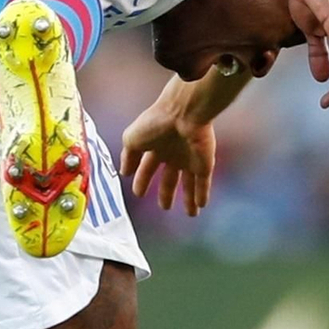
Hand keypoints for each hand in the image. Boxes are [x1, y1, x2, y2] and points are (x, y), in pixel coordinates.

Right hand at [119, 100, 217, 217]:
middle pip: (170, 178)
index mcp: (155, 146)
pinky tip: (200, 206)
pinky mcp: (204, 164)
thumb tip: (124, 172)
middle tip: (165, 207)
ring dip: (189, 199)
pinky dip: (202, 195)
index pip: (147, 168)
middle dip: (167, 192)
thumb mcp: (132, 139)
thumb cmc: (156, 122)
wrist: (183, 113)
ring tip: (190, 214)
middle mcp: (173, 154)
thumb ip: (127, 156)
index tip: (138, 194)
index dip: (142, 180)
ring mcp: (190, 159)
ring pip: (189, 183)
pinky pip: (203, 183)